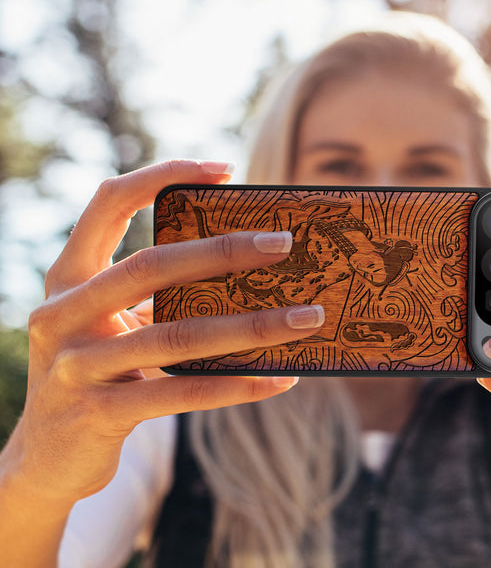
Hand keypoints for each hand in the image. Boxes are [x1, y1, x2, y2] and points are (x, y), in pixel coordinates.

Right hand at [3, 160, 323, 507]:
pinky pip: (182, 392)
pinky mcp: (98, 413)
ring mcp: (76, 365)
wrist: (45, 459)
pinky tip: (279, 379)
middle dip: (223, 251)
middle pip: (151, 266)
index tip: (225, 169)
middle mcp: (62, 313)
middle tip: (284, 243)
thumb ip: (156, 295)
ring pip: (177, 335)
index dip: (162, 175)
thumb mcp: (112, 324)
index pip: (108, 203)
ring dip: (252, 326)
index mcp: (69, 277)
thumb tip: (248, 267)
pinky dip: (236, 385)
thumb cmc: (97, 372)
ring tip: (306, 318)